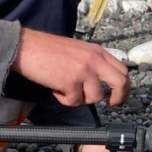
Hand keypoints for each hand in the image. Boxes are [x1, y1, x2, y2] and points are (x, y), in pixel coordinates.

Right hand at [12, 28, 129, 106]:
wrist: (27, 47)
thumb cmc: (48, 50)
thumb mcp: (79, 50)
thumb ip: (92, 63)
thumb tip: (102, 83)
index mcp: (97, 51)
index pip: (122, 70)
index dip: (124, 87)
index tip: (119, 96)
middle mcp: (94, 60)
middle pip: (120, 83)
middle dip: (118, 98)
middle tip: (111, 105)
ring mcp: (84, 70)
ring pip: (95, 97)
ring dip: (80, 99)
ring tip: (66, 89)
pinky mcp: (71, 81)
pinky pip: (74, 101)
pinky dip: (64, 100)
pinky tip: (56, 89)